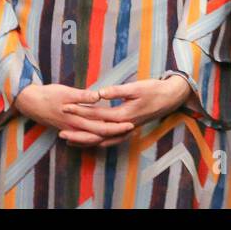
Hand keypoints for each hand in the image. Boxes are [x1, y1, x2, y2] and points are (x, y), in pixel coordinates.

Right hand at [14, 83, 134, 147]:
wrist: (30, 103)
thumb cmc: (49, 95)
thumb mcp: (66, 92)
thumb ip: (83, 95)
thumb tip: (99, 96)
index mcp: (77, 119)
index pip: (102, 126)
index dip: (116, 126)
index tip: (130, 123)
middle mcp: (76, 128)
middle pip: (100, 134)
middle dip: (116, 133)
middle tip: (132, 129)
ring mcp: (72, 130)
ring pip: (93, 138)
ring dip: (108, 136)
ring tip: (122, 133)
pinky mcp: (69, 128)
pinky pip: (85, 137)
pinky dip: (95, 138)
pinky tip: (103, 137)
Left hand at [58, 76, 194, 147]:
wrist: (170, 98)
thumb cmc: (154, 90)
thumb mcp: (137, 88)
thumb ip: (117, 91)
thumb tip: (99, 93)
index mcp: (123, 115)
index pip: (96, 115)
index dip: (79, 110)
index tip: (65, 107)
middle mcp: (123, 127)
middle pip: (96, 132)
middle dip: (77, 131)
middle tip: (60, 131)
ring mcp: (126, 130)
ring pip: (101, 140)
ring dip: (85, 140)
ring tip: (69, 140)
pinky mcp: (128, 130)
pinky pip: (109, 140)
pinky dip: (97, 142)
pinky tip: (89, 141)